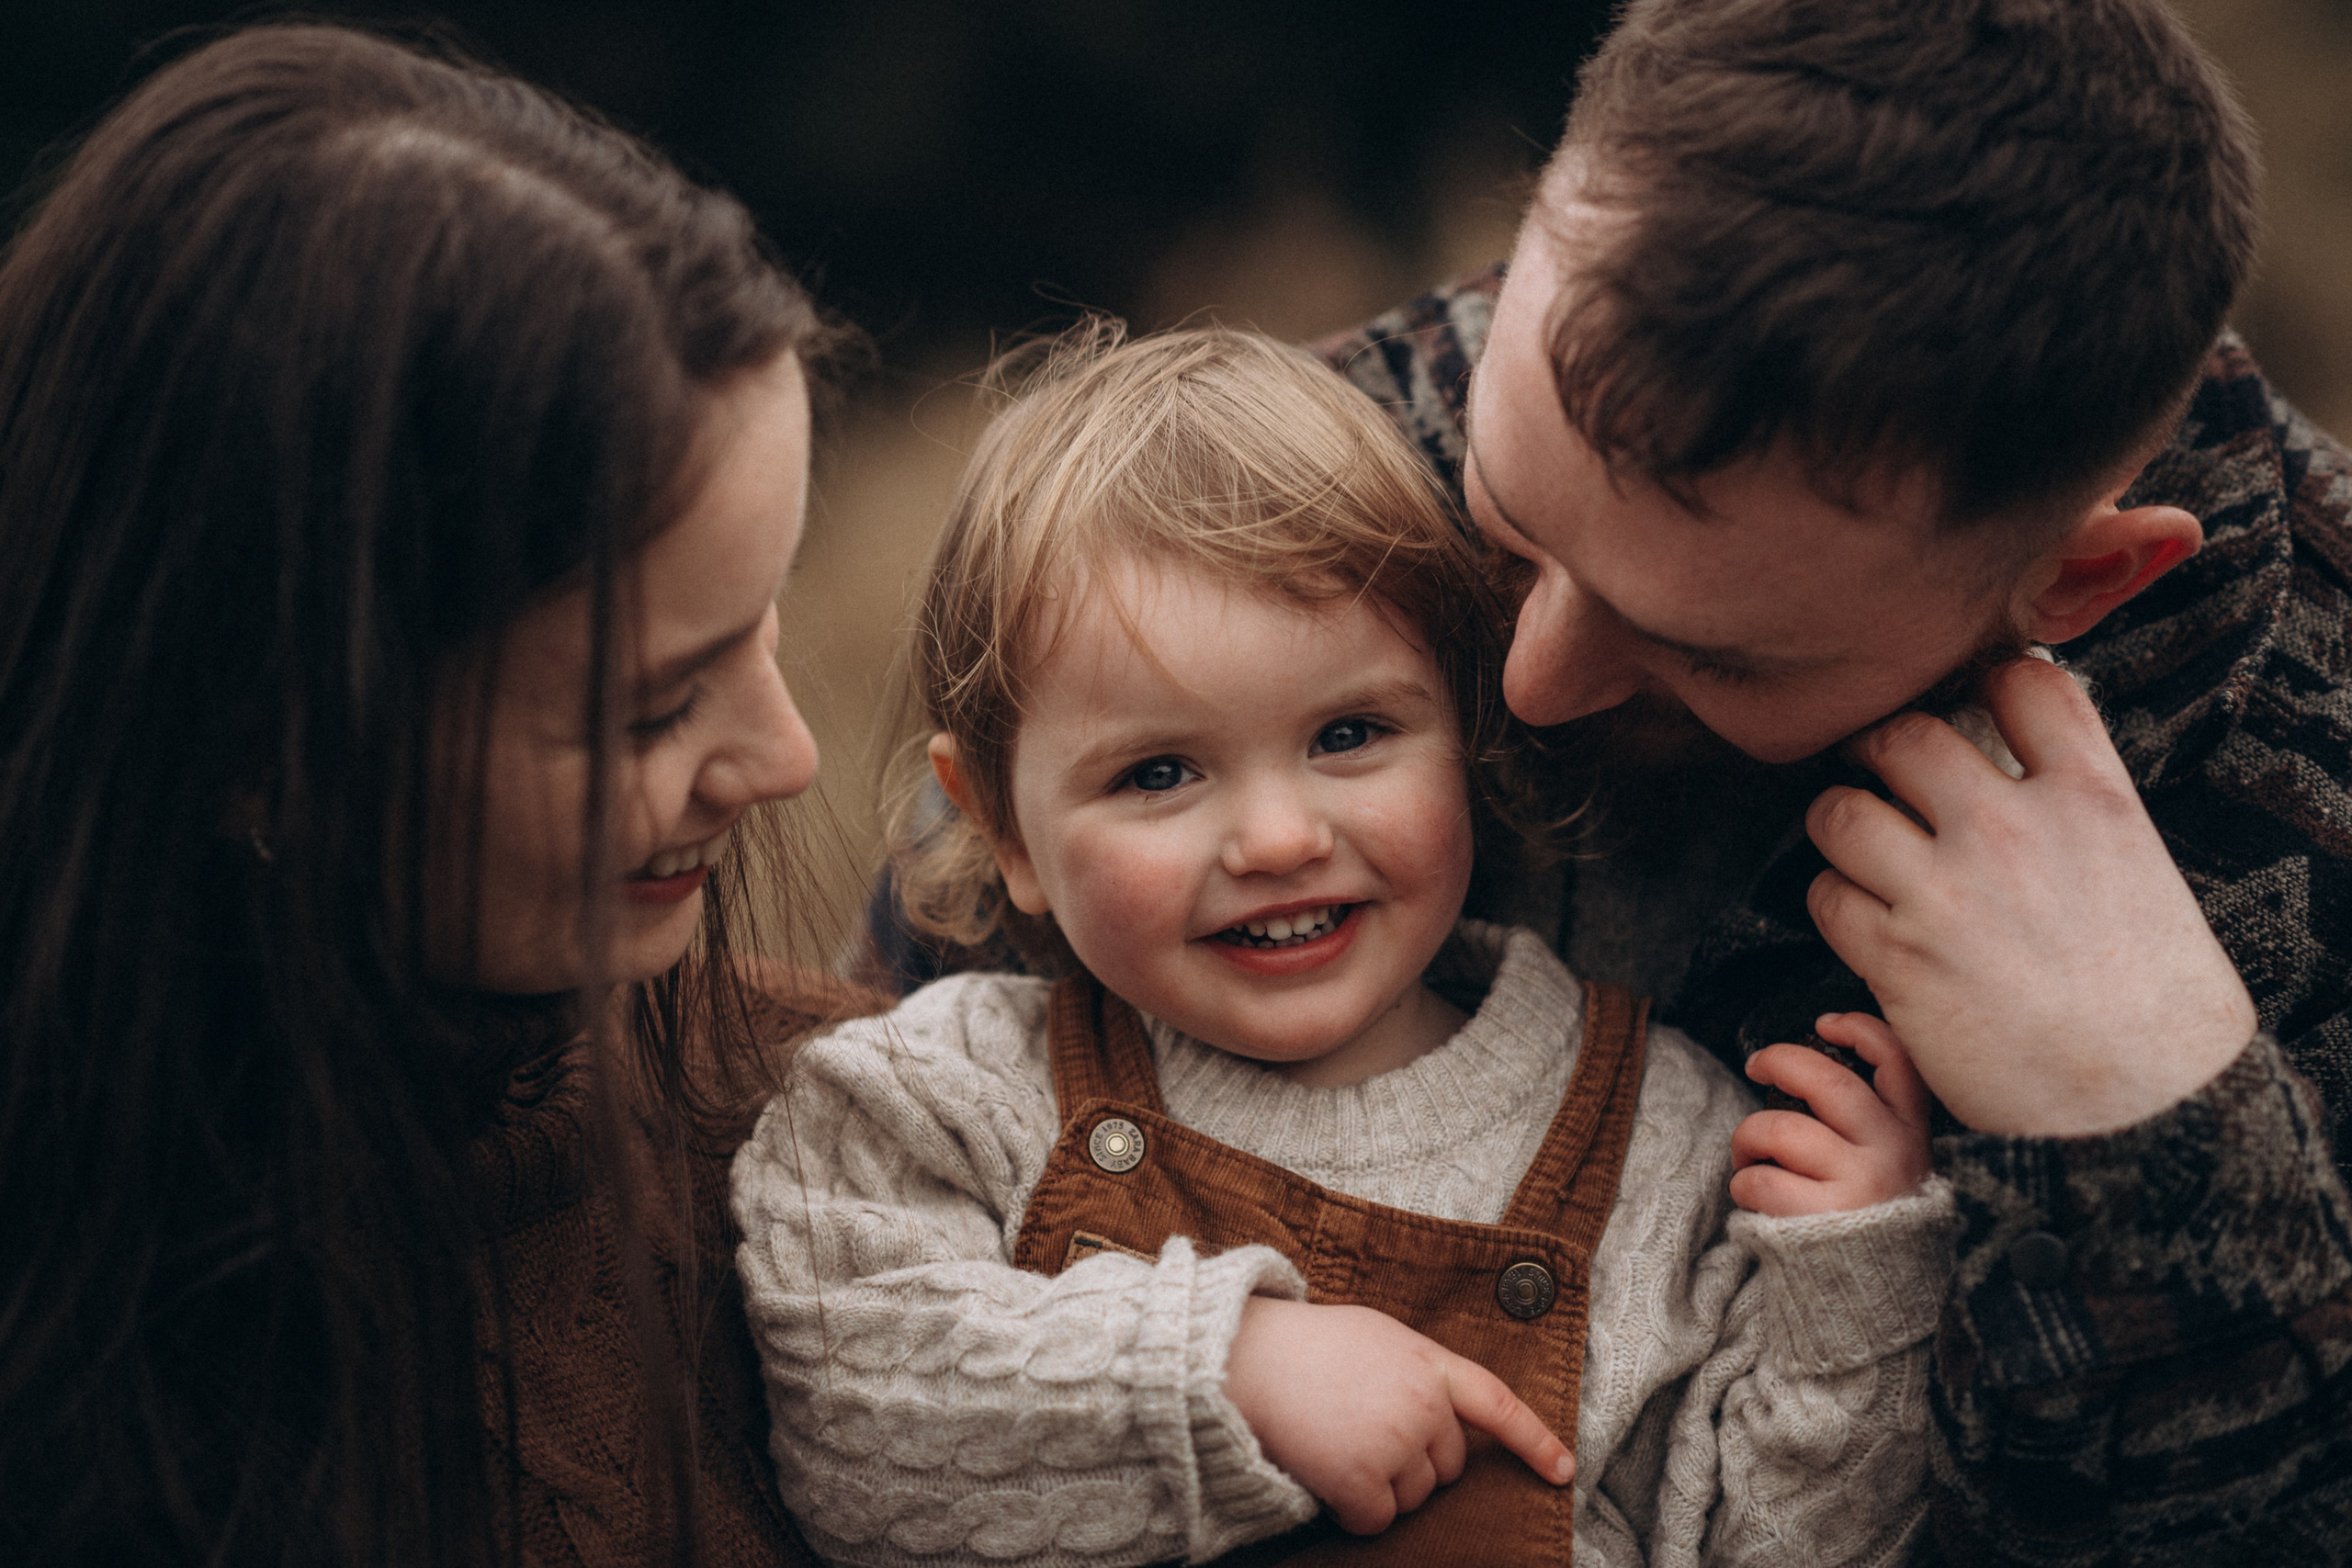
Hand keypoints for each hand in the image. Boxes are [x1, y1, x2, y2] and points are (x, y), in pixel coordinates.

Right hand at [1224, 1297, 1572, 1532]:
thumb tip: (1441, 1415)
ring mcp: (1395, 1442)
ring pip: (1413, 1498)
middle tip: (1362, 1431)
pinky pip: (1376, 1520)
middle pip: (1447, 1467)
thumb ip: (1417, 1370)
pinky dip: (1352, 1510)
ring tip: (1337, 1441)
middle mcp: (1423, 1403)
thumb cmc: (1306, 1347)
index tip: (1563, 1472)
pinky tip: (1325, 1472)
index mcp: (1429, 1361)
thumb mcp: (1378, 1337)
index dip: (1535, 1441)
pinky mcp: (1362, 1479)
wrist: (1245, 1358)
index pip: (1497, 1404)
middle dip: (1413, 1463)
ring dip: (1380, 1486)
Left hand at [1731, 1013, 1929, 1215]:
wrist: (1876, 1305)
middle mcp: (1891, 1154)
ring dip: (1747, 1137)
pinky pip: (1759, 1181)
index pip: (1899, 1062)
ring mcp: (1858, 1186)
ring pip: (1779, 1129)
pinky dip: (1743, 1184)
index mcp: (1912, 1134)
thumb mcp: (1893, 1166)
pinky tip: (1754, 1198)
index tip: (1824, 1024)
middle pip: (1826, 1082)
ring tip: (1747, 1157)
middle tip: (1756, 1065)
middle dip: (1779, 1060)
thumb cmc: (1870, 1220)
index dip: (1860, 1030)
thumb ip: (1869, 1123)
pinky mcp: (1821, 1220)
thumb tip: (1810, 1066)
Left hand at [1806, 657, 2255, 1135]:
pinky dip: (1834, 902)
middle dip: (1881, 749)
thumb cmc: (2157, 1007)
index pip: (2023, 684)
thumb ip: (2077, 814)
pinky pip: (1825, 895)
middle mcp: (2012, 830)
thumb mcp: (2143, 875)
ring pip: (1840, 812)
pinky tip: (1864, 920)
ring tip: (1863, 848)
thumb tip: (2021, 774)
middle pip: (1904, 735)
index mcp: (2092, 799)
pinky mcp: (1896, 955)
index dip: (1987, 684)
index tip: (1971, 704)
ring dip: (1842, 825)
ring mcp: (1946, 891)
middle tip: (1880, 771)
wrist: (2144, 1111)